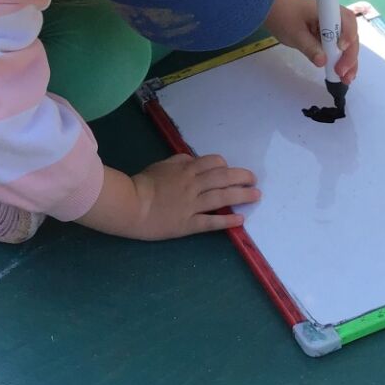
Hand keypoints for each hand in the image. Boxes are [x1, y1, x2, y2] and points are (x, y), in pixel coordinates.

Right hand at [77, 156, 259, 239]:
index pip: (214, 163)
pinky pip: (211, 221)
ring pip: (222, 197)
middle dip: (242, 177)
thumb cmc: (141, 184)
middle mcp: (193, 185)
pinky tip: (240, 220)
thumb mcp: (160, 165)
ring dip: (242, 195)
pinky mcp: (188, 224)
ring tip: (255, 195)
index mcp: (186, 170)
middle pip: (224, 178)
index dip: (226, 166)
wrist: (129, 205)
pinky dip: (227, 220)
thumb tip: (193, 160)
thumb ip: (178, 162)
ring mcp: (192, 205)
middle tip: (254, 180)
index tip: (232, 171)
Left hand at [266, 0, 359, 83]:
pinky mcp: (330, 37)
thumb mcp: (294, 33)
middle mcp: (335, 17)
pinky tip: (343, 74)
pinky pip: (340, 49)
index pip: (347, 19)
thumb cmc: (284, 17)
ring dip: (349, 61)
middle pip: (351, 35)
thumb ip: (309, 47)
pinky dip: (342, 61)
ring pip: (348, 44)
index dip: (348, 34)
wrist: (276, 9)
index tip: (341, 48)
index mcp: (328, 10)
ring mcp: (334, 28)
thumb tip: (323, 61)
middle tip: (342, 73)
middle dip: (350, 55)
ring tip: (346, 79)